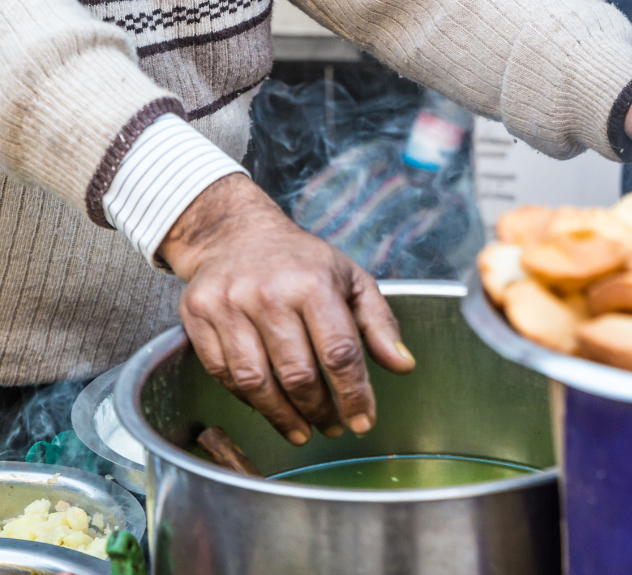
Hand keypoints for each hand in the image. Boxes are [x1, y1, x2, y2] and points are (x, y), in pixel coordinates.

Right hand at [158, 174, 415, 445]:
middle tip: (332, 426)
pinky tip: (267, 404)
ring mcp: (228, 305)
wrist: (235, 232)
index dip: (354, 395)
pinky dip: (247, 398)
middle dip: (319, 411)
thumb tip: (403, 365)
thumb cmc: (301, 261)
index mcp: (313, 284)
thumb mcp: (351, 279)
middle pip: (298, 374)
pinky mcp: (197, 316)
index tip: (362, 422)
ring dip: (282, 416)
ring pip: (256, 382)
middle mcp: (269, 294)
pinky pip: (223, 374)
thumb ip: (379, 324)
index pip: (339, 353)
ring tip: (301, 429)